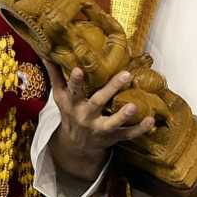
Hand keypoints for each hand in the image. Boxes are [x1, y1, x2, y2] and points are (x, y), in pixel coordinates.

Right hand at [48, 66, 154, 180]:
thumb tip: (46, 51)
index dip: (76, 81)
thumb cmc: (70, 113)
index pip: (73, 90)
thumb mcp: (60, 96)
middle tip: (126, 75)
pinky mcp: (112, 137)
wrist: (75, 146)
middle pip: (98, 101)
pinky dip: (140, 129)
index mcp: (73, 104)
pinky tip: (151, 120)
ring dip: (123, 115)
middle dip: (111, 89)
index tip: (79, 69)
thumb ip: (56, 74)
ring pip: (112, 122)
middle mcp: (85, 116)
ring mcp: (99, 128)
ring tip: (135, 106)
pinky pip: (127, 135)